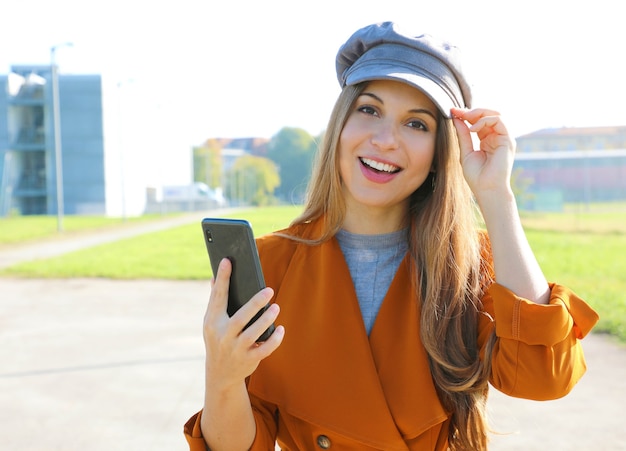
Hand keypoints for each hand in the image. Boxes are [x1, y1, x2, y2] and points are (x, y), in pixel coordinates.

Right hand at [203, 258, 284, 390]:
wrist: (219, 374)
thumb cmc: (218, 340)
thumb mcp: (211, 322)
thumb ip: (215, 301)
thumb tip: (216, 276)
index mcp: (213, 322)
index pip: (218, 297)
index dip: (222, 278)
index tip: (227, 260)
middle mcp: (223, 336)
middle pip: (240, 318)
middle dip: (255, 304)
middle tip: (269, 290)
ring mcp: (236, 349)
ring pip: (253, 334)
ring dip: (266, 320)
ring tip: (276, 307)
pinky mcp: (249, 359)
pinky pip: (264, 349)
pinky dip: (274, 339)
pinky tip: (281, 329)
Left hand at [451, 107, 515, 198]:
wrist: (486, 189)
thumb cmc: (476, 176)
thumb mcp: (465, 151)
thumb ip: (463, 135)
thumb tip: (457, 118)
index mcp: (487, 140)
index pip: (478, 121)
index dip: (466, 114)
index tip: (452, 111)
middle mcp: (496, 137)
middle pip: (488, 115)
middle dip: (472, 111)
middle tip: (458, 112)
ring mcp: (503, 138)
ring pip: (494, 114)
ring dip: (478, 113)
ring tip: (466, 118)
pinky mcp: (507, 140)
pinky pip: (498, 121)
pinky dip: (485, 120)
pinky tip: (474, 128)